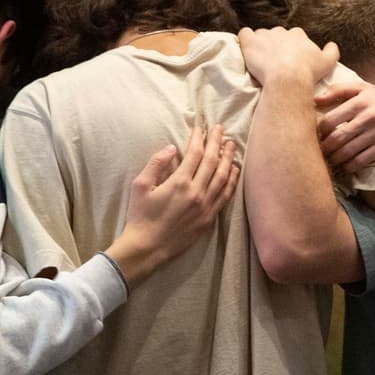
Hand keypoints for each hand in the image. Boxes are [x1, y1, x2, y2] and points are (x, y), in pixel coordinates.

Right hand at [107, 125, 242, 283]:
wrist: (147, 246)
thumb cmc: (140, 215)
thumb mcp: (140, 186)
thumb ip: (156, 163)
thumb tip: (172, 147)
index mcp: (179, 183)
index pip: (194, 154)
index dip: (199, 138)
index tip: (201, 128)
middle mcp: (197, 192)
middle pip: (212, 161)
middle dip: (216, 142)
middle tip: (220, 128)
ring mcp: (206, 206)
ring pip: (223, 177)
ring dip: (228, 159)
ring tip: (231, 145)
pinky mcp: (210, 217)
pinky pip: (225, 195)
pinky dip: (231, 180)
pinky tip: (234, 170)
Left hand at [238, 26, 338, 89]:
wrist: (288, 79)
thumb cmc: (308, 73)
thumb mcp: (328, 63)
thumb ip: (332, 51)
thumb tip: (332, 44)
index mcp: (298, 34)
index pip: (293, 36)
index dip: (290, 47)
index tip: (289, 59)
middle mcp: (281, 31)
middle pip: (276, 35)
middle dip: (274, 45)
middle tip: (274, 62)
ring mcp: (264, 35)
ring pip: (260, 36)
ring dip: (259, 45)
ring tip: (260, 61)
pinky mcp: (250, 41)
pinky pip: (244, 34)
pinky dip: (244, 40)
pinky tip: (246, 51)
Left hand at [313, 80, 374, 173]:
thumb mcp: (365, 89)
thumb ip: (339, 90)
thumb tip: (315, 99)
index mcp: (360, 101)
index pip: (329, 120)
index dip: (319, 132)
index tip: (317, 136)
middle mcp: (369, 116)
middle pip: (337, 138)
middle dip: (325, 148)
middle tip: (320, 152)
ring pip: (347, 151)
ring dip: (335, 159)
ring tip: (331, 160)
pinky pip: (361, 160)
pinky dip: (350, 166)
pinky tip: (347, 165)